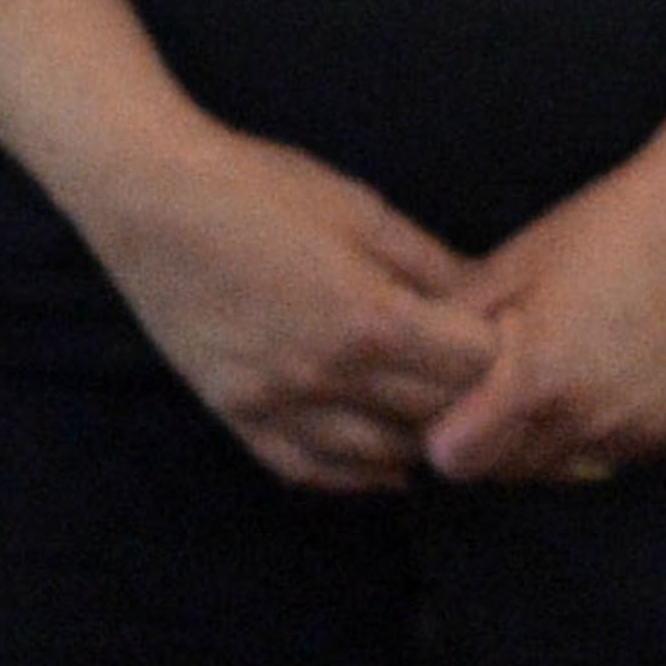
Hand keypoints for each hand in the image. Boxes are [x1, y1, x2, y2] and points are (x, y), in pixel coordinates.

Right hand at [79, 127, 499, 492]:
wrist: (153, 198)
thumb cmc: (264, 190)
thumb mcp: (366, 213)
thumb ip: (432, 265)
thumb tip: (487, 298)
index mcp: (372, 319)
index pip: (472, 368)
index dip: (503, 356)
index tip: (513, 344)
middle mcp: (327, 373)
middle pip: (432, 417)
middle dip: (471, 404)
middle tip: (493, 394)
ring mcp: (276, 401)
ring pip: (375, 455)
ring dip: (418, 445)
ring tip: (446, 429)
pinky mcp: (234, 411)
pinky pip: (303, 467)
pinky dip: (351, 476)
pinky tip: (382, 469)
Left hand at [421, 155, 665, 483]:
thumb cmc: (607, 226)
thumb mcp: (515, 263)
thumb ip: (454, 322)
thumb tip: (406, 360)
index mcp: (535, 378)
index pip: (454, 459)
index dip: (444, 434)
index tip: (454, 403)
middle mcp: (588, 418)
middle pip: (507, 472)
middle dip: (495, 440)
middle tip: (505, 387)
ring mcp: (640, 429)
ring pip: (564, 468)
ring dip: (550, 439)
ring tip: (561, 378)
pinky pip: (618, 453)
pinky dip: (604, 430)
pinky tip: (612, 377)